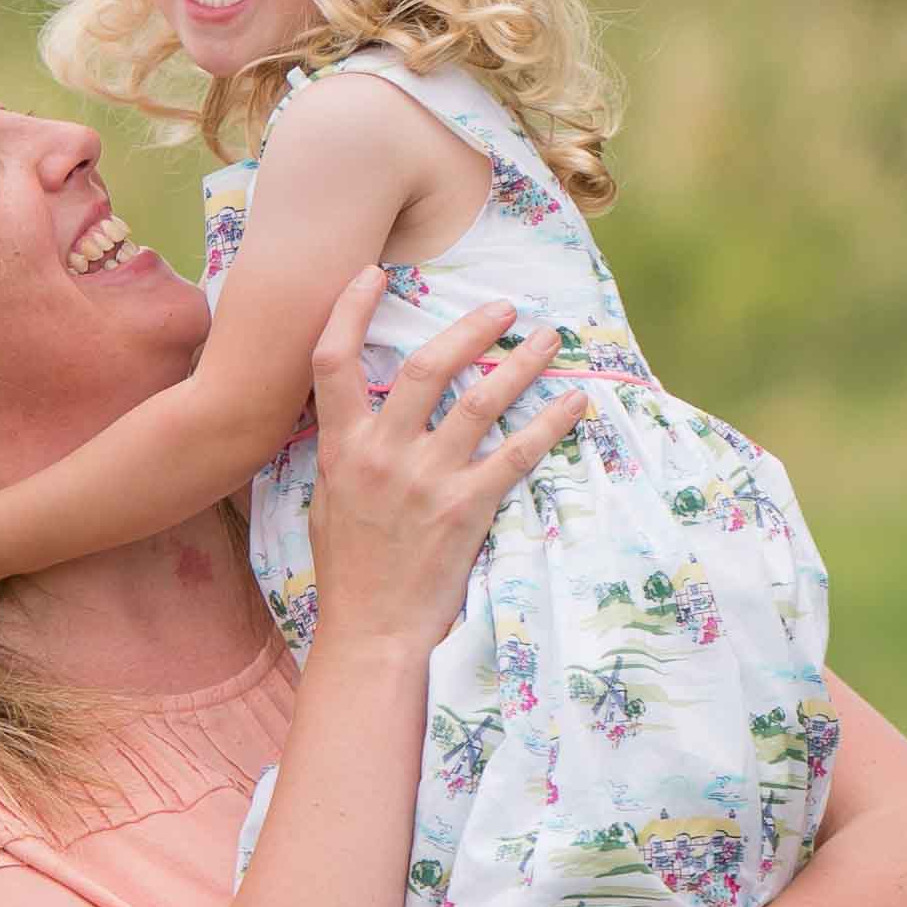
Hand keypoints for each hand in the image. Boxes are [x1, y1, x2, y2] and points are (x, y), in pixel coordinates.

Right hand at [300, 283, 576, 657]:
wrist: (372, 632)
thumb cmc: (351, 568)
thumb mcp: (330, 499)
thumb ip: (347, 448)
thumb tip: (363, 405)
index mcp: (342, 448)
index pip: (333, 361)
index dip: (350, 310)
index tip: (373, 274)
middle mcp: (382, 455)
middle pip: (426, 367)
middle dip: (469, 329)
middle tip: (505, 307)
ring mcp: (425, 481)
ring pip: (480, 402)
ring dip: (520, 364)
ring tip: (549, 340)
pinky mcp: (466, 510)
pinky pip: (517, 455)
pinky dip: (551, 425)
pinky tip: (576, 403)